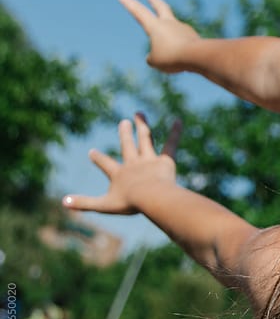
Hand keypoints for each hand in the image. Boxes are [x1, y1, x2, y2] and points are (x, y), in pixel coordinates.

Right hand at [62, 115, 177, 214]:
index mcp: (119, 174)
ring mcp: (149, 160)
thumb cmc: (128, 202)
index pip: (105, 164)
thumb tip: (62, 202)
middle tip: (123, 122)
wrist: (150, 196)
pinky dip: (175, 132)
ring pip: (145, 139)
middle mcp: (133, 163)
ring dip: (142, 126)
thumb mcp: (103, 205)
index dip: (98, 158)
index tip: (92, 151)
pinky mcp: (165, 161)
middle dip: (125, 134)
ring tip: (139, 113)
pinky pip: (171, 144)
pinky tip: (179, 120)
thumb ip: (84, 203)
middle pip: (127, 145)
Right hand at [118, 0, 199, 72]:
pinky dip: (181, 51)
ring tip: (171, 55)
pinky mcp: (194, 38)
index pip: (139, 12)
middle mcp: (170, 24)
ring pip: (173, 33)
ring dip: (170, 42)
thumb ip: (153, 58)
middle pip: (162, 8)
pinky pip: (184, 46)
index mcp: (155, 26)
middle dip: (155, 1)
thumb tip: (158, 56)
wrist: (199, 56)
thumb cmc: (173, 57)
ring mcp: (183, 29)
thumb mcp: (156, 61)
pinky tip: (185, 60)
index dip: (129, 4)